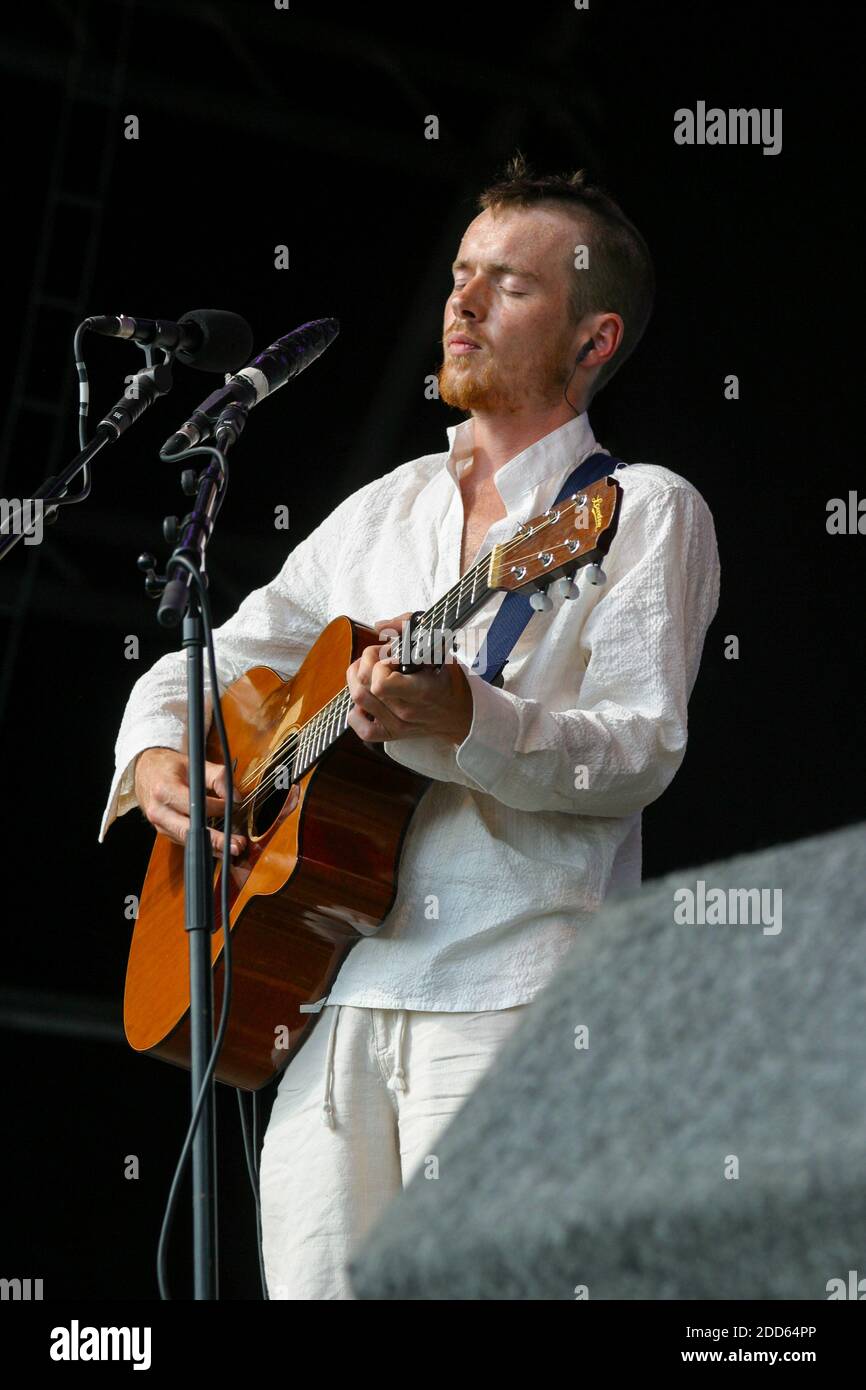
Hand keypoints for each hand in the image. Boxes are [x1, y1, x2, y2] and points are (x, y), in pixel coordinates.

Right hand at [133, 746, 247, 856]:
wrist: (144, 770)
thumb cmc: (169, 767)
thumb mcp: (193, 764)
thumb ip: (217, 776)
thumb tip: (236, 797)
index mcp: (165, 790)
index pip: (196, 805)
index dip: (218, 807)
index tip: (234, 806)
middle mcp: (159, 811)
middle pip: (190, 831)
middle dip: (215, 840)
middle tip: (236, 846)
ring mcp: (159, 824)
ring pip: (188, 841)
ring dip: (212, 847)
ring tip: (233, 848)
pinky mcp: (164, 832)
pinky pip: (185, 842)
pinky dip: (202, 845)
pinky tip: (220, 848)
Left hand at [346, 612, 473, 745]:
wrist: (461, 713)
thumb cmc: (449, 680)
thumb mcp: (438, 649)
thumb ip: (409, 630)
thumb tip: (380, 626)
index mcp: (421, 691)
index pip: (381, 684)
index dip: (379, 665)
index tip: (391, 656)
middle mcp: (407, 710)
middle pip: (364, 687)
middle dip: (366, 663)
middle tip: (378, 657)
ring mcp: (398, 725)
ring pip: (358, 700)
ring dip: (357, 679)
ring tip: (369, 670)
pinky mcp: (391, 734)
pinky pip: (362, 728)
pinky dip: (356, 712)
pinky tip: (368, 699)